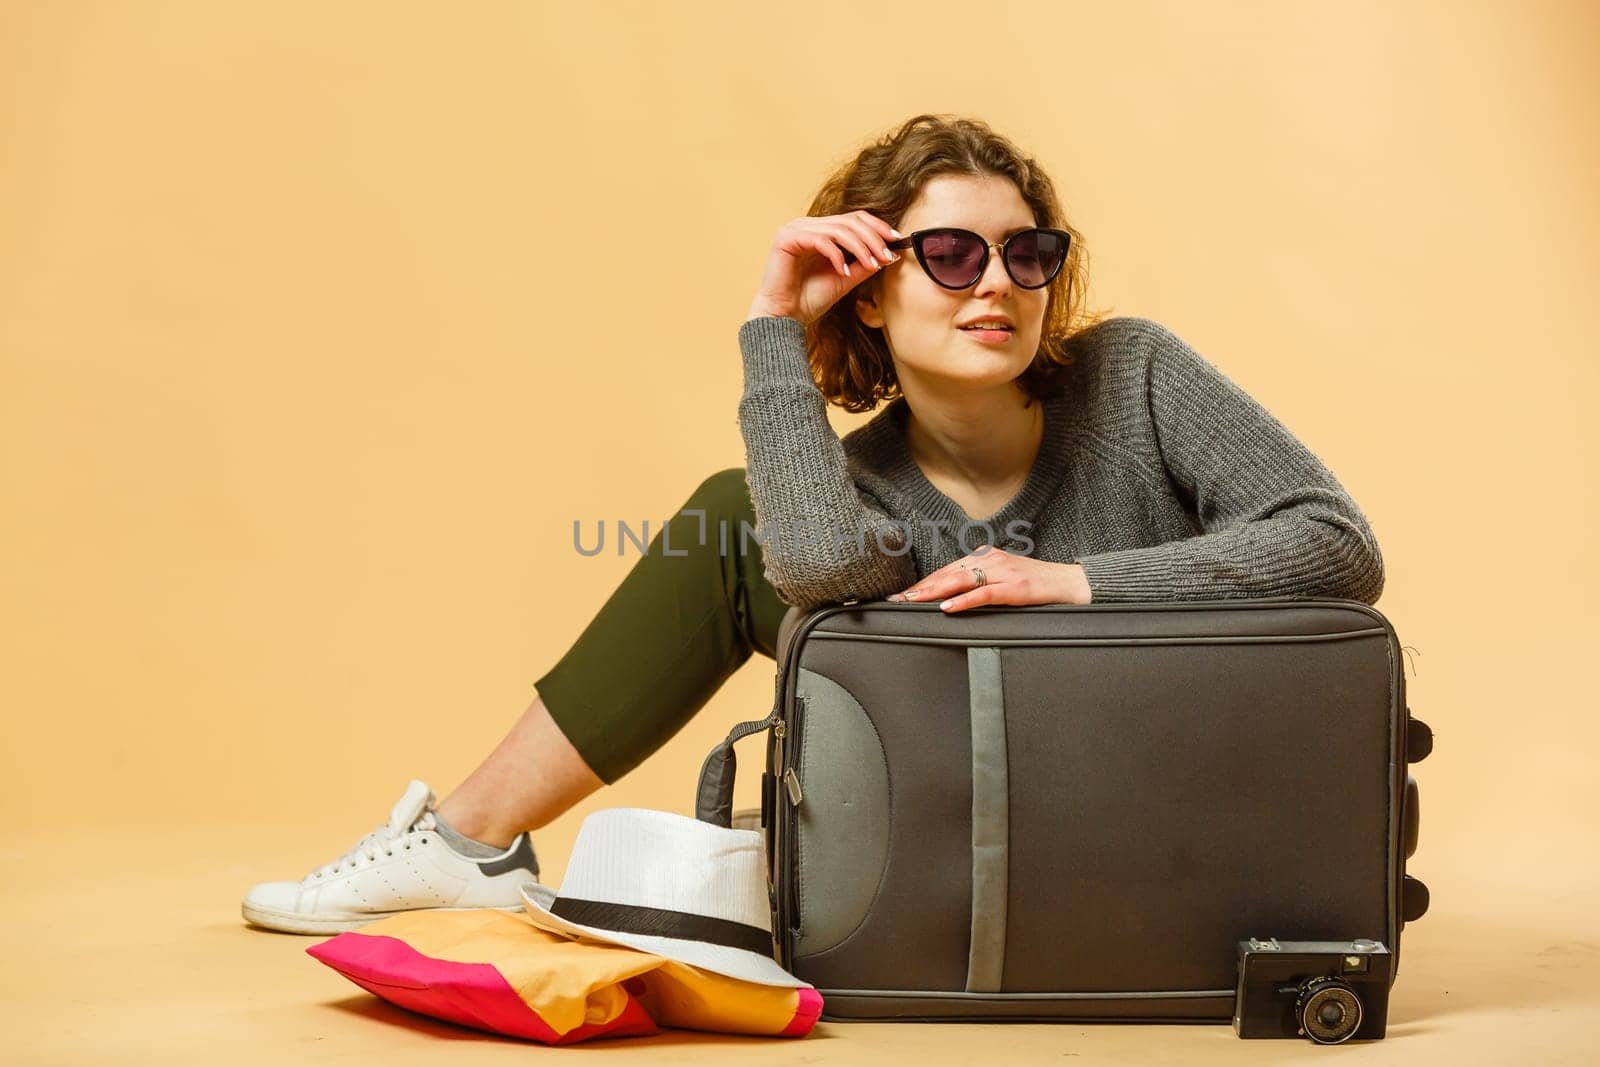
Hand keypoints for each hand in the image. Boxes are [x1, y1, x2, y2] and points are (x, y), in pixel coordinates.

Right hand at [745, 211, 902, 327]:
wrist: (785, 318)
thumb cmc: (810, 299)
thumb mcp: (845, 279)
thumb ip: (864, 264)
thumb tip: (891, 254)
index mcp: (820, 230)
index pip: (854, 218)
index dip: (877, 227)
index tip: (896, 241)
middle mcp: (807, 225)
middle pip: (849, 221)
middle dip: (873, 238)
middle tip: (887, 255)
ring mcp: (795, 229)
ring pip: (838, 229)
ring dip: (860, 247)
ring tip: (872, 265)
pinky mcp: (786, 238)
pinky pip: (820, 240)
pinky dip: (837, 255)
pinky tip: (844, 272)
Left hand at [886, 548, 1092, 611]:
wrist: (1070, 582)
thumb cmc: (1036, 584)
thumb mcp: (1004, 578)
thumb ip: (980, 583)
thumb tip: (951, 597)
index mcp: (985, 557)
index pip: (947, 570)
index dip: (923, 583)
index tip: (902, 594)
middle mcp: (990, 560)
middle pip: (948, 573)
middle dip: (921, 588)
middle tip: (897, 599)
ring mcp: (1003, 572)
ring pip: (960, 580)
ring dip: (934, 592)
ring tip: (913, 601)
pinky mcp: (1015, 587)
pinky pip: (984, 594)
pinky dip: (964, 601)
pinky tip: (948, 608)